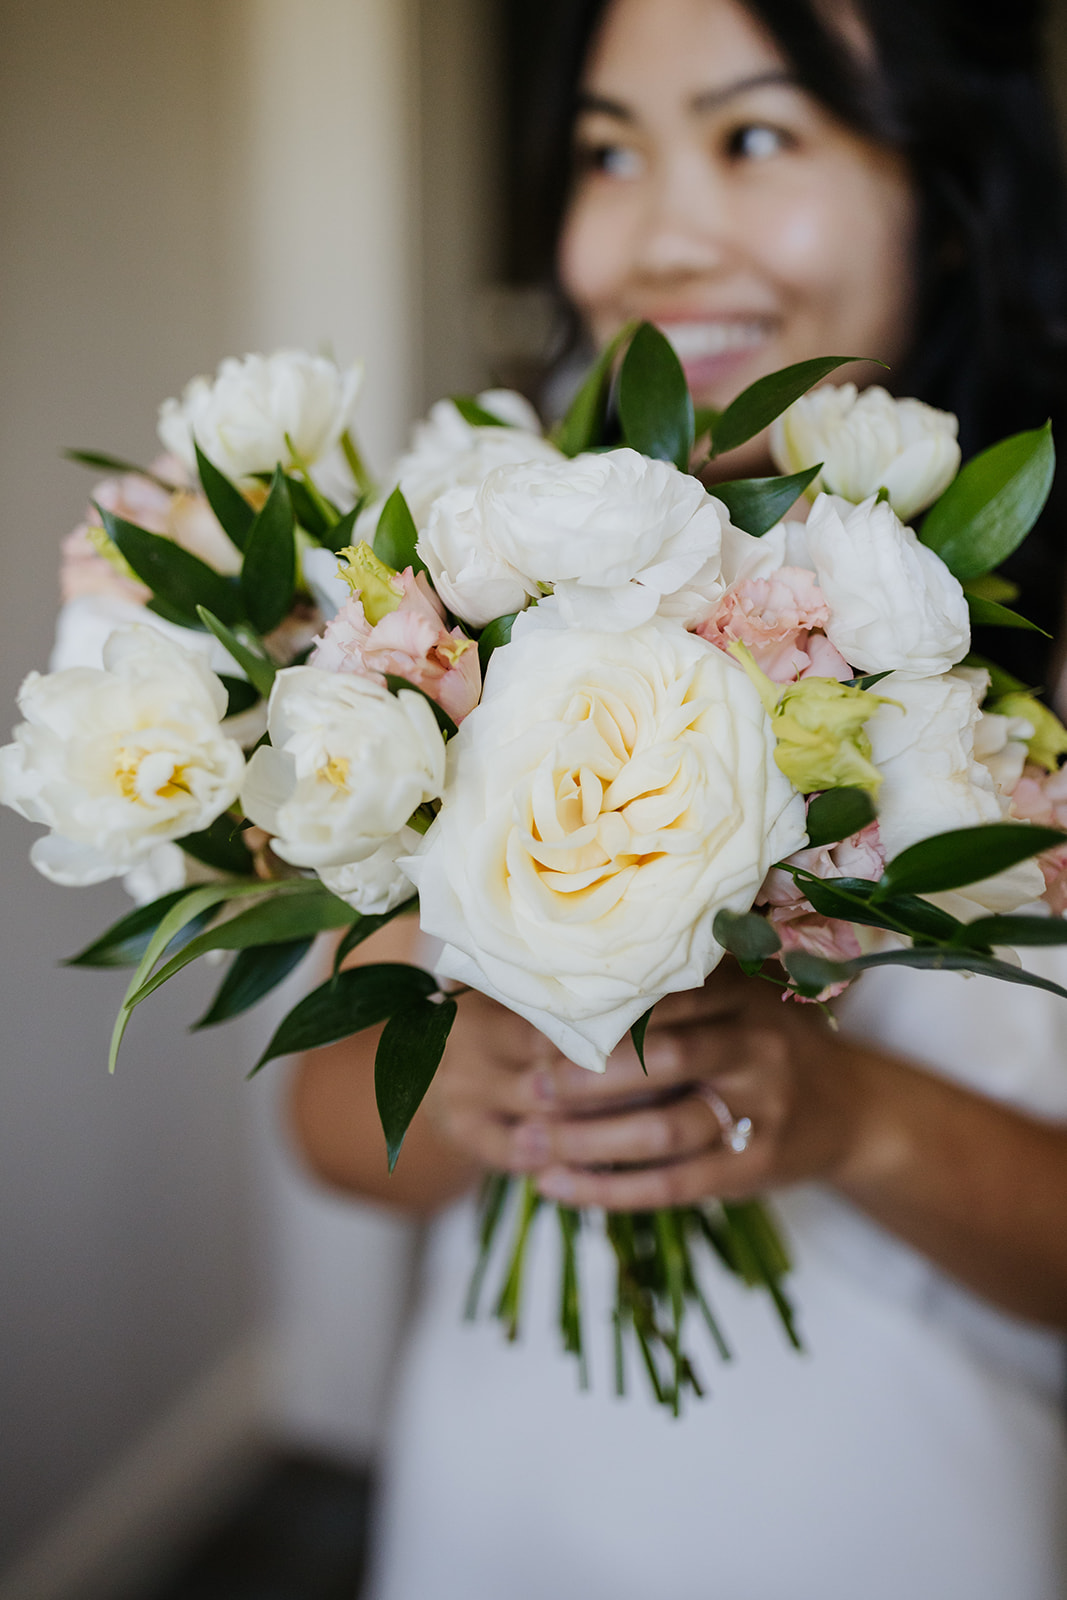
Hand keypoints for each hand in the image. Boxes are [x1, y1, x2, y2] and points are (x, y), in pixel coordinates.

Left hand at [424, 966, 868, 1211]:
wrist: (855, 1111)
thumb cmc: (768, 1045)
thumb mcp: (739, 1000)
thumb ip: (677, 992)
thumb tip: (565, 982)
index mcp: (741, 996)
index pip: (661, 999)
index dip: (597, 1015)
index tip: (538, 1025)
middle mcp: (754, 1049)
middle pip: (663, 1061)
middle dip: (588, 1076)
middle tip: (530, 1085)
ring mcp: (759, 1112)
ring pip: (663, 1131)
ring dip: (588, 1141)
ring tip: (530, 1143)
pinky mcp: (753, 1170)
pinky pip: (670, 1185)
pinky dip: (608, 1190)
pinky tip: (556, 1188)